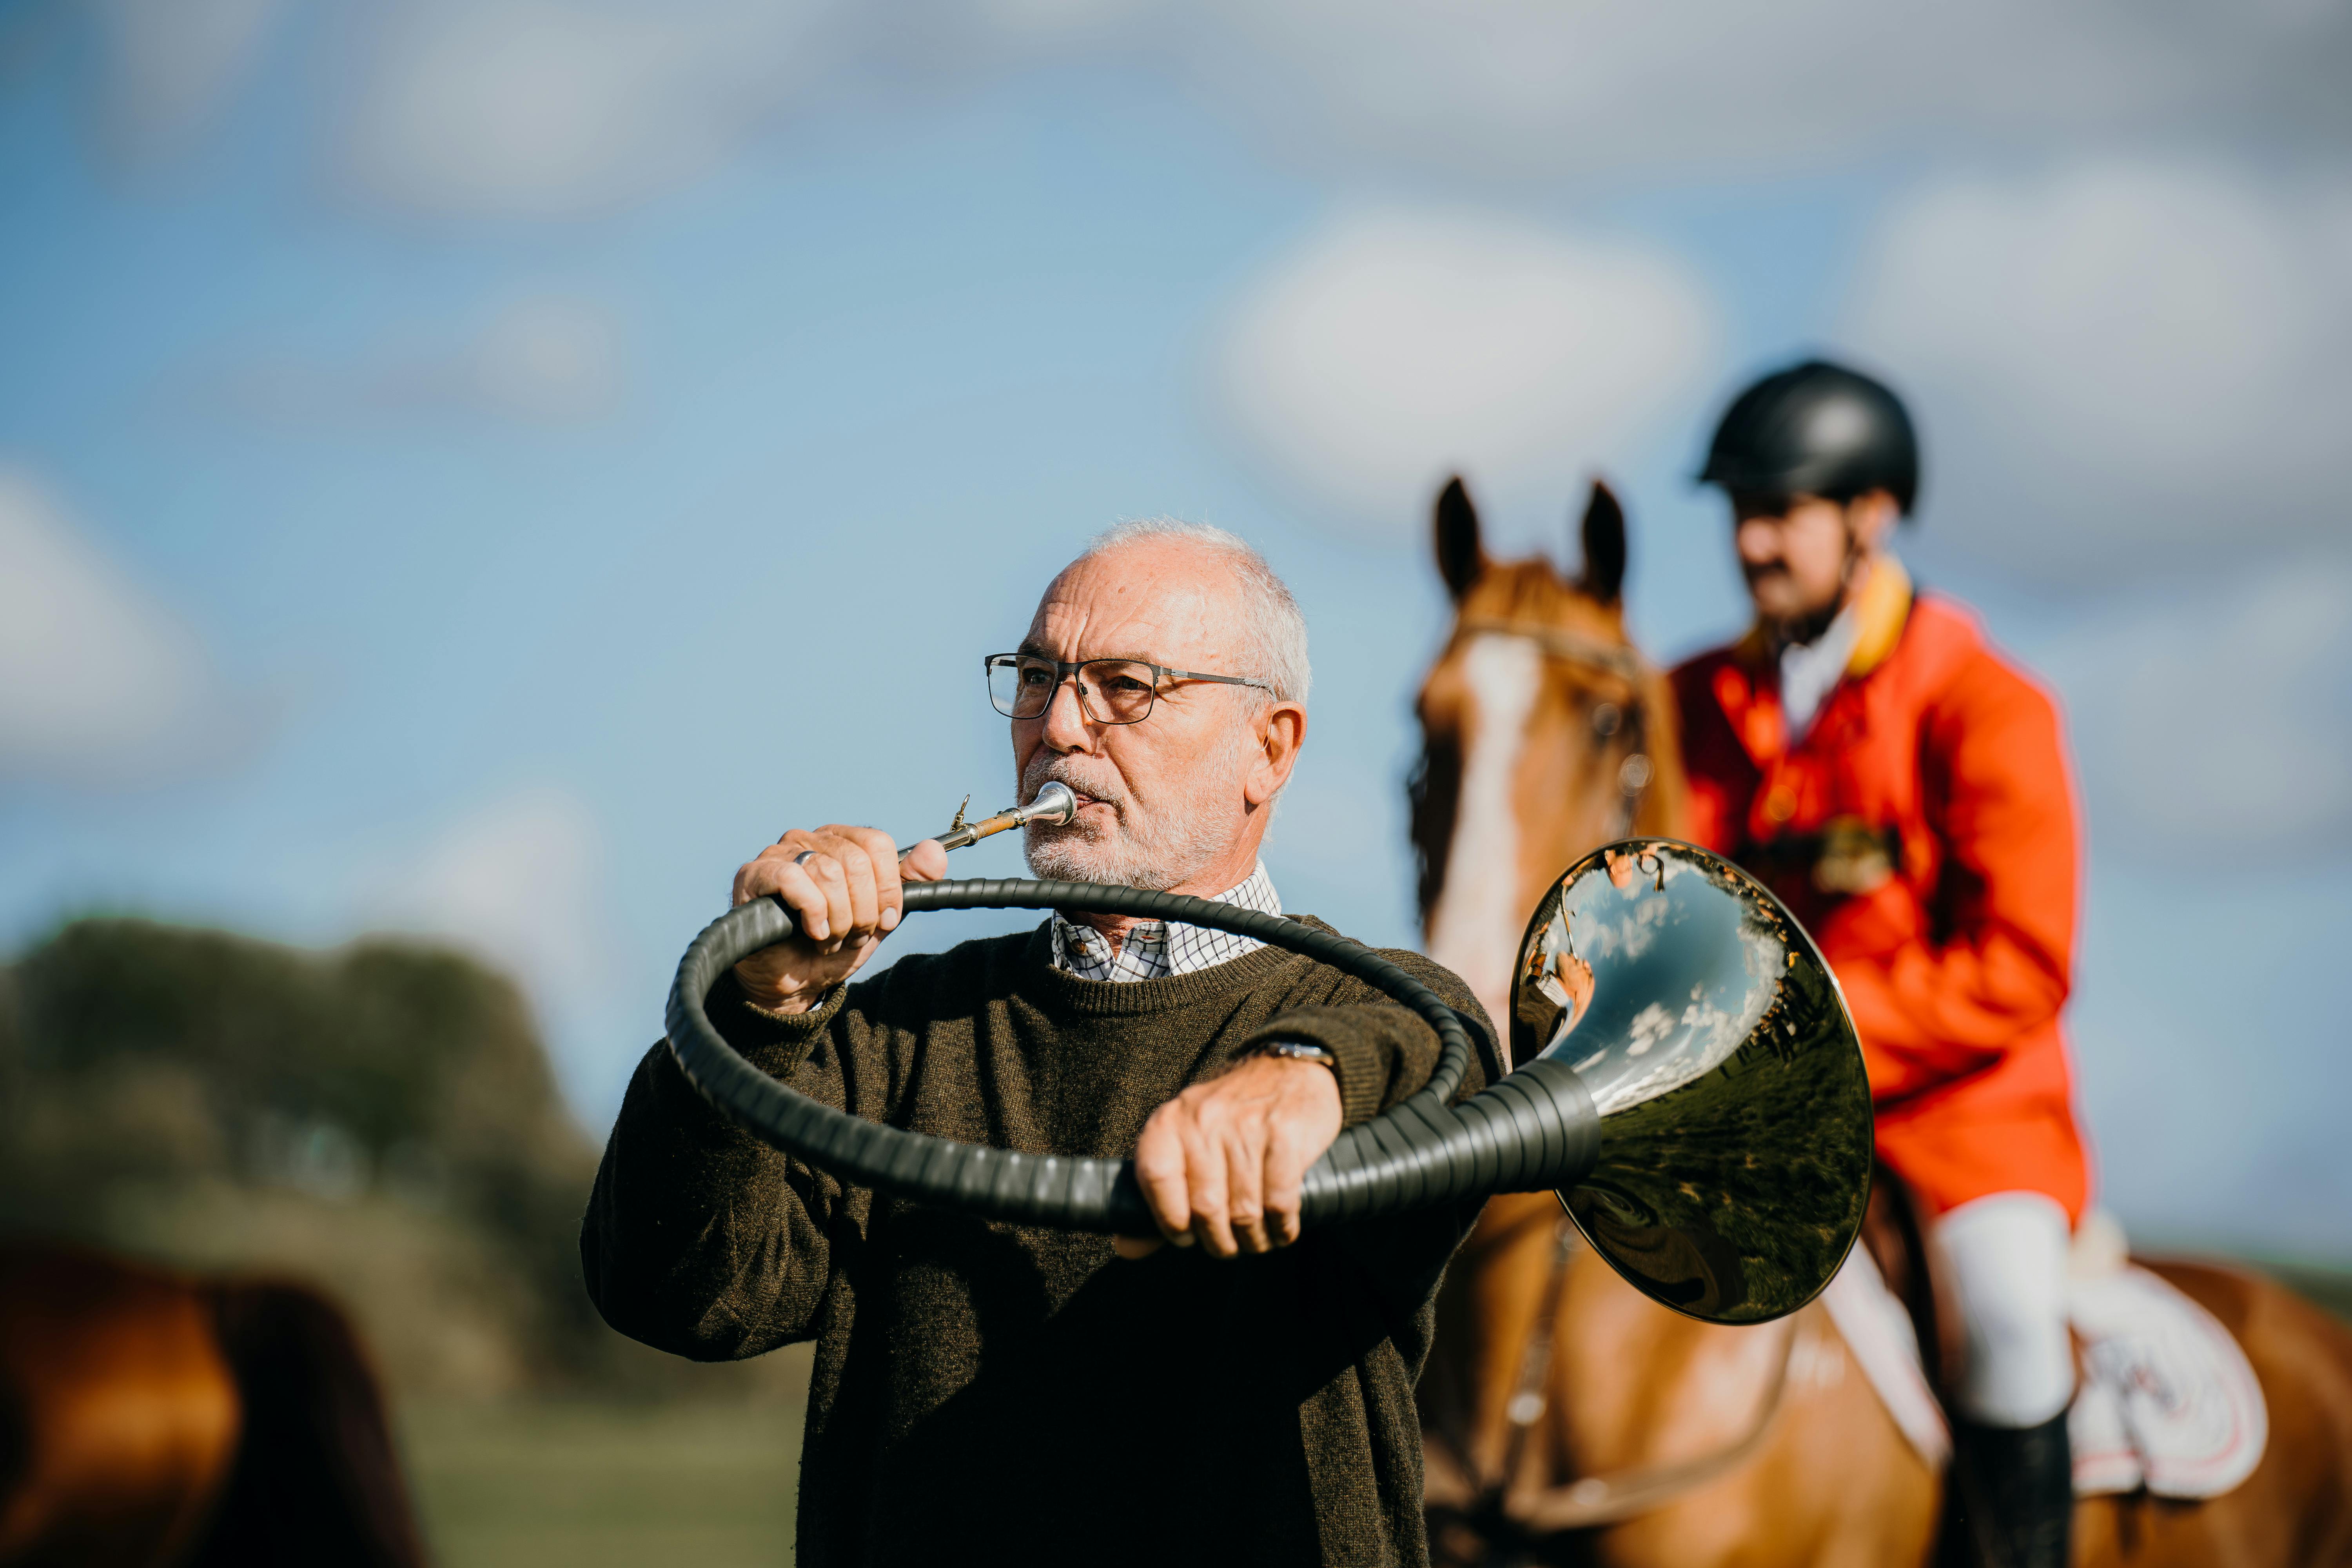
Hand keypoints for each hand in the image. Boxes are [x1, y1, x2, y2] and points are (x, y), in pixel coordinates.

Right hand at [730, 827, 948, 1012]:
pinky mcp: (754, 874)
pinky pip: (794, 879)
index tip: (886, 920)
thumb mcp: (880, 916)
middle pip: (856, 862)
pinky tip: (812, 932)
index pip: (877, 844)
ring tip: (830, 939)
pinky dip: (812, 912)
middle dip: (863, 911)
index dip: (888, 888)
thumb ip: (909, 884)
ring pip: (828, 874)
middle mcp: (808, 839)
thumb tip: (935, 852)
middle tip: (852, 936)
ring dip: (838, 920)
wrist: (794, 983)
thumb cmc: (833, 945)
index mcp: (840, 841)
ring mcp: (778, 854)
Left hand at [1116, 1052, 1342, 1260]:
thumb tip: (1127, 1247)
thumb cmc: (1231, 1119)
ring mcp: (1246, 1125)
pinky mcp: (1284, 1133)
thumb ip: (1159, 1196)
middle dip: (1219, 1242)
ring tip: (1257, 1241)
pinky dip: (1281, 1227)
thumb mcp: (1186, 1143)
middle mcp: (1203, 1120)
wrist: (1287, 1069)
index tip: (1187, 1237)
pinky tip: (1282, 1229)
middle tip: (1228, 1247)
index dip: (1169, 1222)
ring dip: (1253, 1240)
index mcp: (1169, 1122)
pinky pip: (1279, 1201)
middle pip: (1205, 1208)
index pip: (1155, 1180)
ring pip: (1244, 1211)